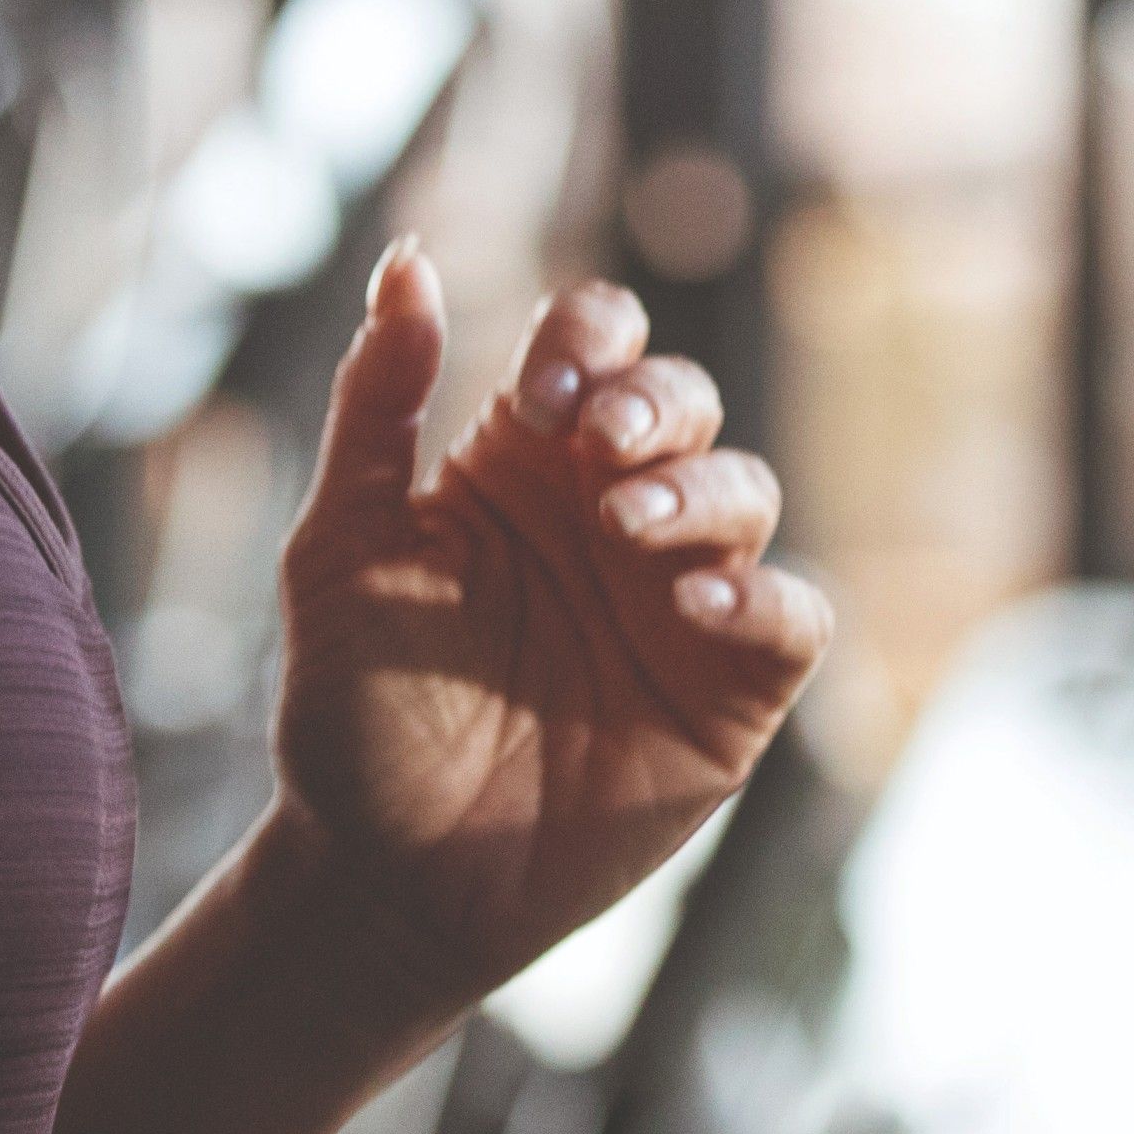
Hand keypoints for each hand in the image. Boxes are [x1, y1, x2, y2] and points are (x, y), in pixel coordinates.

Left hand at [262, 237, 832, 1008]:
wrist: (383, 875)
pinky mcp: (729, 692)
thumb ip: (378, 404)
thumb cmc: (353, 705)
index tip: (536, 393)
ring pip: (747, 491)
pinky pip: (791, 617)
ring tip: (633, 525)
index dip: (588, 336)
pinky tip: (693, 604)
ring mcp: (678, 599)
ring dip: (701, 489)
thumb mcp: (342, 544)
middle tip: (603, 437)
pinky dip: (762, 595)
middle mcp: (615, 510)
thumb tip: (405, 258)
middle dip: (657, 399)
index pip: (595, 341)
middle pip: (685, 399)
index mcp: (528, 459)